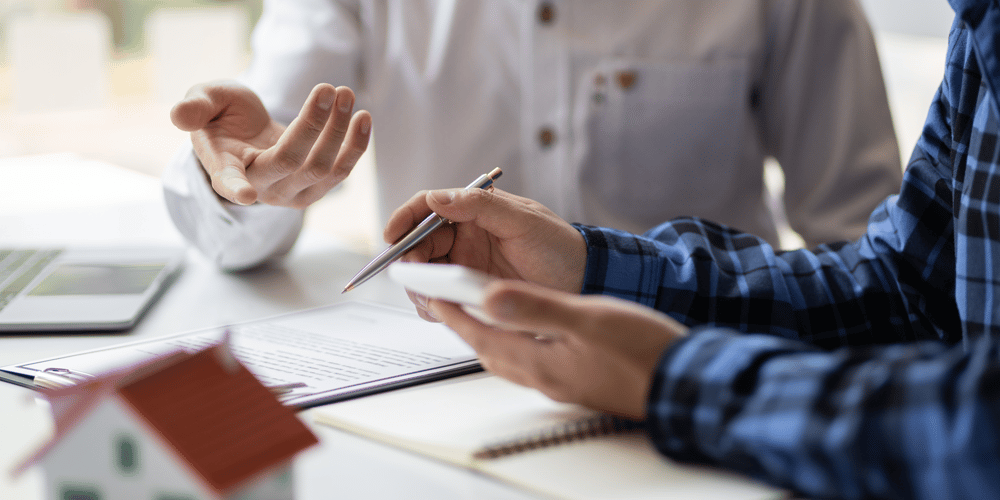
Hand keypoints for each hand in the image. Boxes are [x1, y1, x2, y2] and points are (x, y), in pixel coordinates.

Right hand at [170, 80, 370, 207]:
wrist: (247, 134)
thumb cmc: (222, 117)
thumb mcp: (205, 102)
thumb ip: (195, 107)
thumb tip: (179, 115)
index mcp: (224, 170)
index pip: (228, 183)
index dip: (236, 188)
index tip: (244, 195)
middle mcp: (260, 188)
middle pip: (293, 162)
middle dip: (315, 124)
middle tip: (330, 88)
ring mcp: (290, 193)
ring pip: (322, 168)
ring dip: (340, 131)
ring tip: (345, 93)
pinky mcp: (315, 189)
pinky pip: (341, 172)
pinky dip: (355, 145)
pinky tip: (362, 117)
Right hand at [384, 188, 585, 319]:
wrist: (583, 281)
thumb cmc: (558, 245)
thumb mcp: (523, 221)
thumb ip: (480, 206)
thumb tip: (437, 199)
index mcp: (473, 211)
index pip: (426, 207)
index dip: (404, 219)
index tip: (392, 236)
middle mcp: (464, 237)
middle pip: (418, 243)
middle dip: (408, 259)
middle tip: (414, 275)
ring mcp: (465, 265)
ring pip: (424, 273)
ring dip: (419, 284)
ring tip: (432, 297)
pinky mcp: (469, 293)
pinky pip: (440, 298)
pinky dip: (434, 305)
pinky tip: (444, 310)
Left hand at [429, 280, 687, 418]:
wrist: (682, 384)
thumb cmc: (641, 352)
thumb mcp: (587, 318)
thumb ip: (536, 307)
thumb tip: (490, 297)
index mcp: (539, 360)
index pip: (482, 334)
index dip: (454, 313)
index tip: (433, 294)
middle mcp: (544, 376)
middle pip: (489, 350)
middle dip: (466, 326)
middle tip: (449, 302)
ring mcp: (562, 383)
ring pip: (510, 358)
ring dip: (491, 335)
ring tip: (482, 312)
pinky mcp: (578, 381)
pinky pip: (533, 361)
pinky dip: (519, 343)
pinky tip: (530, 331)